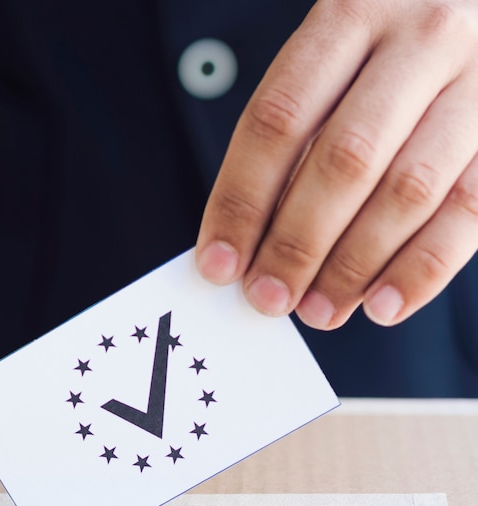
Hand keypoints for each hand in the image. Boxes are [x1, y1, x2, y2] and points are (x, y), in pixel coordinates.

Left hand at [195, 0, 477, 328]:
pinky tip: (382, 306)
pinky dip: (421, 270)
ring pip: (406, 191)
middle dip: (296, 245)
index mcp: (351, 13)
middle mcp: (421, 39)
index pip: (277, 121)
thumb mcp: (334, 63)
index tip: (218, 263)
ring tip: (317, 310)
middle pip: (342, 161)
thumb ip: (297, 139)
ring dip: (352, 267)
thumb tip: (252, 240)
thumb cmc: (388, 48)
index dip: (241, 201)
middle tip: (267, 296)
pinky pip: (469, 211)